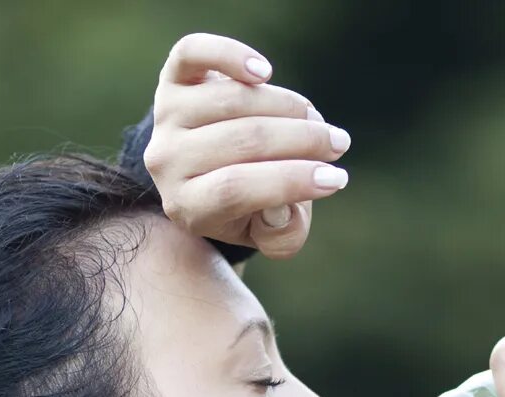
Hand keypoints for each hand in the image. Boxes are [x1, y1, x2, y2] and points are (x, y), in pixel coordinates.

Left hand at [140, 33, 351, 259]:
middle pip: (242, 141)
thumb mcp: (266, 231)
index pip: (237, 189)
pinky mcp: (171, 77)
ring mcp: (166, 117)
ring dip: (286, 106)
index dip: (291, 181)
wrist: (205, 165)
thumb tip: (284, 208)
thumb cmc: (246, 200)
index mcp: (187, 206)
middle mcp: (167, 161)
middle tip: (338, 144)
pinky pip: (195, 53)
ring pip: (233, 100)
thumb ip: (281, 236)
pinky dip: (232, 56)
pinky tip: (265, 72)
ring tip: (314, 119)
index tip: (337, 178)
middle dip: (301, 141)